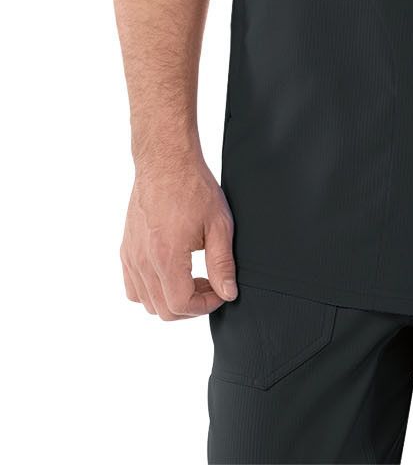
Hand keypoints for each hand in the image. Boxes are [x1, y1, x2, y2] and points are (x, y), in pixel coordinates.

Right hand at [120, 156, 237, 318]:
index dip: (205, 305)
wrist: (166, 161)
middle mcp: (143, 260)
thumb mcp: (218, 224)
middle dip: (191, 305)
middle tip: (210, 286)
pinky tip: (170, 272)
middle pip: (163, 310)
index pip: (181, 304)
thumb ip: (222, 263)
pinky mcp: (126, 248)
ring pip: (146, 302)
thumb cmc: (192, 186)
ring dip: (171, 299)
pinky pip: (132, 286)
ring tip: (192, 278)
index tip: (220, 292)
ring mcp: (131, 255)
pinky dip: (150, 290)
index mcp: (166, 256)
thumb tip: (228, 293)